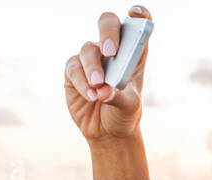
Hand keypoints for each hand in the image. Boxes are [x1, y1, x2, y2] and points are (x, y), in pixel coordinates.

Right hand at [64, 7, 151, 143]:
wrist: (107, 132)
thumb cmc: (123, 113)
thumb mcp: (129, 107)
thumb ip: (119, 97)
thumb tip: (103, 89)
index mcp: (133, 51)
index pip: (137, 23)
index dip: (138, 15)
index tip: (137, 16)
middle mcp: (111, 49)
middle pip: (107, 23)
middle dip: (108, 33)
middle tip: (110, 51)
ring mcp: (91, 57)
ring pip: (88, 49)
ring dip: (93, 67)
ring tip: (98, 86)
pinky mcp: (74, 70)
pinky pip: (74, 68)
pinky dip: (82, 82)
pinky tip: (92, 95)